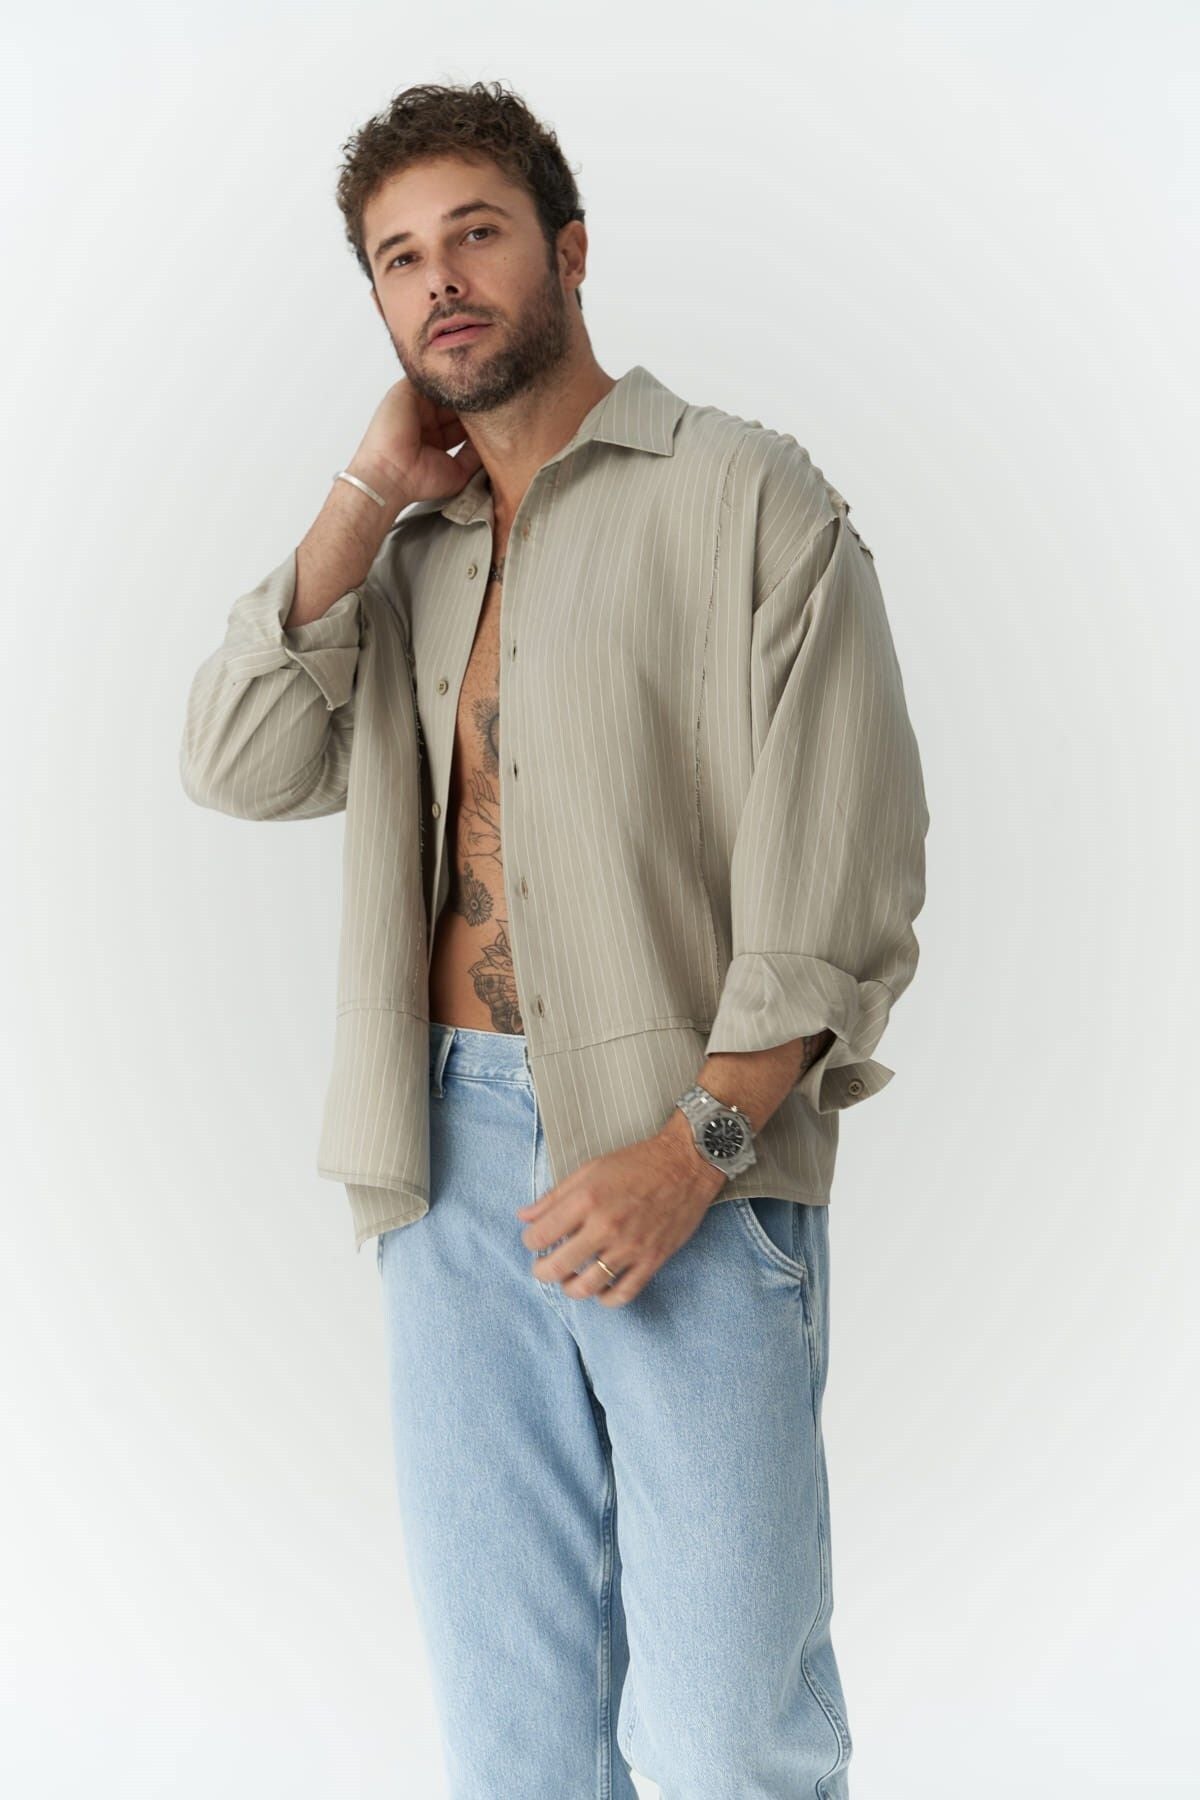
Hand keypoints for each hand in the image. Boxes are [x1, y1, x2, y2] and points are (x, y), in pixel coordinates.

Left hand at [351, 376, 483, 508]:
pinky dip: (485, 447)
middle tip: (487, 392)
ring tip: (492, 409)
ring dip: (480, 424)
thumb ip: (425, 379)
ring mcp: (444, 452)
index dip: (458, 387)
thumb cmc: (388, 433)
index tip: (473, 376)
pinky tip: (491, 432)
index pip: (445, 397)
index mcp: (418, 414)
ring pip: (470, 435)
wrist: (389, 471)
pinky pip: (477, 458)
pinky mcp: (457, 471)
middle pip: (459, 415)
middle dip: (472, 405)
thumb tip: (447, 370)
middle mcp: (431, 432)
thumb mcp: (403, 391)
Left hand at [516, 1116, 726, 1306]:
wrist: (686, 1165)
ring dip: (570, 1287)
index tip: (535, 1239)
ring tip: (570, 1279)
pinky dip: (606, 1298)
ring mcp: (629, 1247)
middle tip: (543, 1267)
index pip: (539, 1236)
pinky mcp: (652, 1260)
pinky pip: (622, 1295)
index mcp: (586, 1199)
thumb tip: (524, 1217)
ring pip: (586, 1288)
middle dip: (542, 1271)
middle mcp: (605, 1226)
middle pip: (556, 1268)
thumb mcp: (589, 1169)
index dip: (530, 1241)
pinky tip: (601, 1288)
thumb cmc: (636, 1163)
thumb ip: (554, 1196)